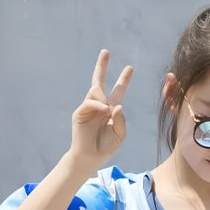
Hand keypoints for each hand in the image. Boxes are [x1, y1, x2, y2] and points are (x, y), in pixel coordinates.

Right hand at [70, 49, 132, 166]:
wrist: (91, 157)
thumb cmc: (106, 146)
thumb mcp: (120, 134)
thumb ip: (121, 120)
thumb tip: (116, 106)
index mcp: (110, 109)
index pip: (118, 91)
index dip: (123, 80)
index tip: (130, 68)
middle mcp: (99, 106)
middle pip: (99, 81)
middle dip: (101, 66)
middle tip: (105, 52)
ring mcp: (88, 108)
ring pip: (95, 92)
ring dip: (103, 98)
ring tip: (107, 112)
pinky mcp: (80, 113)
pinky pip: (89, 103)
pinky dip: (98, 105)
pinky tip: (104, 110)